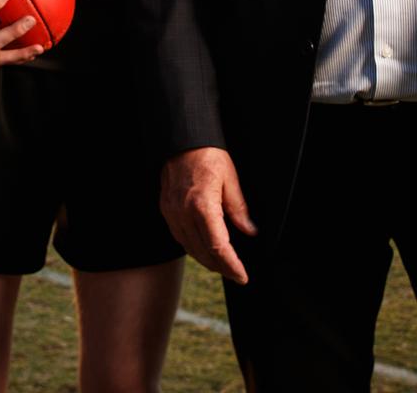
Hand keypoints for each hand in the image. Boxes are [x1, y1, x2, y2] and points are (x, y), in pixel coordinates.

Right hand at [160, 146, 257, 283]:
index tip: (242, 275)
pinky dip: (194, 247)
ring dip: (207, 260)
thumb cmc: (207, 155)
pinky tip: (204, 248)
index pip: (218, 247)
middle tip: (237, 273)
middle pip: (203, 253)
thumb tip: (250, 230)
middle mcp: (183, 213)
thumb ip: (239, 208)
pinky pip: (180, 237)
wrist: (181, 141)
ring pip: (190, 249)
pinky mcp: (166, 210)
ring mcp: (172, 213)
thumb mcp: (230, 178)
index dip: (231, 265)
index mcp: (202, 205)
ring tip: (223, 265)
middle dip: (221, 268)